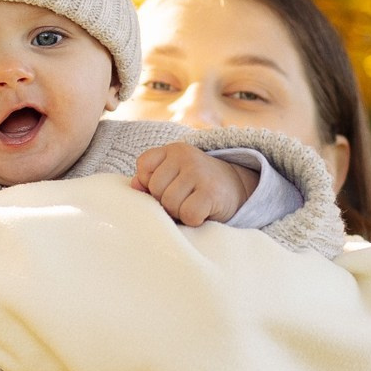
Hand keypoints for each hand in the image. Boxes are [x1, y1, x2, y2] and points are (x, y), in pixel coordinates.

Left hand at [133, 142, 257, 227]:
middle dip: (165, 201)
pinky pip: (188, 214)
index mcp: (174, 150)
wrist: (237, 188)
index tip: (167, 187)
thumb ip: (150, 179)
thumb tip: (133, 186)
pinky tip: (202, 213)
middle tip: (183, 200)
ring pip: (170, 203)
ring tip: (192, 205)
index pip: (143, 166)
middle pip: (156, 188)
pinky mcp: (211, 192)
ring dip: (179, 212)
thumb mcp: (174, 176)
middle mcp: (186, 156)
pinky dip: (193, 220)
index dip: (150, 183)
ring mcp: (200, 172)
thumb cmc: (196, 186)